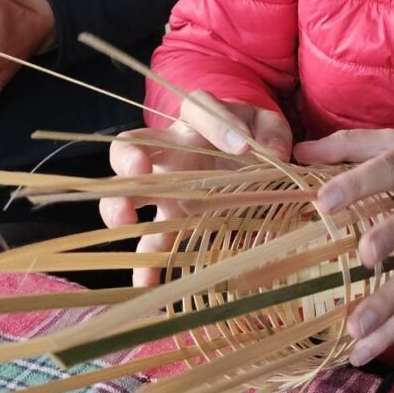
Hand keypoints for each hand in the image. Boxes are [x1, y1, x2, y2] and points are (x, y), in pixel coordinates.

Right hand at [102, 93, 292, 285]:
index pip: (197, 107)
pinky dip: (142, 265)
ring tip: (125, 221)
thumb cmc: (253, 136)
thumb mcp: (268, 126)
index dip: (216, 121)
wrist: (248, 160)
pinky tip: (144, 285)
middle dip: (129, 157)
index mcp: (199, 121)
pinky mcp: (170, 220)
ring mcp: (166, 188)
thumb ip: (273, 132)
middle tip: (140, 172)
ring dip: (118, 204)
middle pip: (133, 144)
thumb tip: (276, 154)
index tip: (242, 147)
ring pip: (125, 191)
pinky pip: (149, 242)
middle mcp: (172, 151)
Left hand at [294, 129, 393, 366]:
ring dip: (393, 301)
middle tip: (363, 257)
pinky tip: (364, 350)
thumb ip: (346, 145)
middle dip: (393, 238)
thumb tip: (296, 151)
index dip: (359, 183)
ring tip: (357, 328)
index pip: (391, 169)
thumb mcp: (392, 141)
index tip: (324, 200)